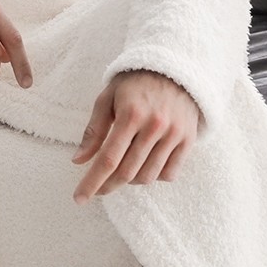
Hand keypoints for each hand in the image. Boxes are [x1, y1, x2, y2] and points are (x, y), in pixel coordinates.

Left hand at [72, 70, 198, 203]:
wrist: (173, 68)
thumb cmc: (134, 83)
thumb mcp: (108, 98)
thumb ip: (94, 130)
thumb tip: (78, 161)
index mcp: (130, 114)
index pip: (108, 158)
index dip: (92, 182)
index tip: (79, 198)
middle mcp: (154, 126)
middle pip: (127, 172)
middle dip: (107, 186)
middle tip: (96, 190)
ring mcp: (174, 134)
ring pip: (148, 176)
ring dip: (130, 181)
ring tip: (121, 171)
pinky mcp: (188, 140)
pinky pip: (169, 174)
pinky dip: (154, 176)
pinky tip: (144, 165)